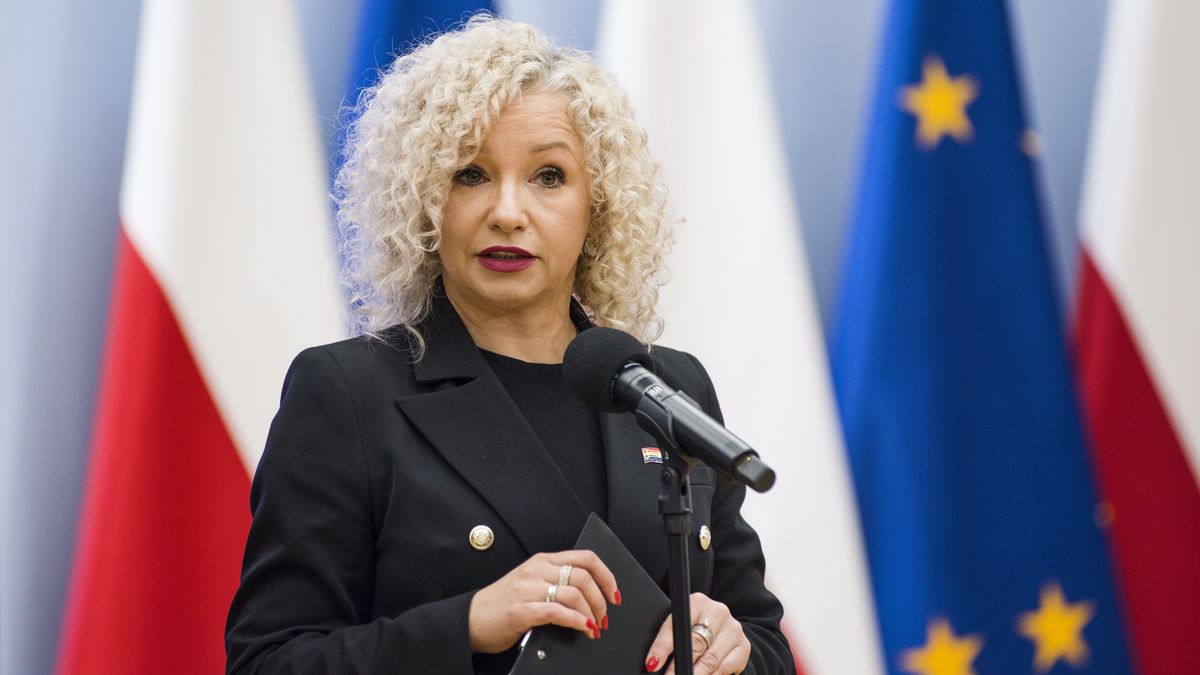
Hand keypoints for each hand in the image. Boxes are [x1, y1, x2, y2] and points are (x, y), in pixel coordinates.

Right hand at [467, 550, 620, 653]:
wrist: (472, 619)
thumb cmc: (503, 604)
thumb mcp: (532, 584)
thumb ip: (557, 583)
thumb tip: (591, 596)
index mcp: (542, 561)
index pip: (585, 558)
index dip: (606, 576)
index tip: (615, 594)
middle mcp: (537, 570)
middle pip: (584, 577)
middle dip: (601, 600)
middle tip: (604, 618)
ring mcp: (528, 589)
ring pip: (574, 594)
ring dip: (591, 614)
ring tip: (594, 628)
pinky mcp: (521, 610)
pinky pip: (557, 612)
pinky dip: (576, 620)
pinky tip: (583, 628)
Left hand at [645, 593, 750, 673]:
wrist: (720, 627)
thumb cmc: (694, 626)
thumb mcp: (681, 623)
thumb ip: (670, 636)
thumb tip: (653, 662)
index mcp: (698, 602)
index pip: (678, 625)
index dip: (663, 647)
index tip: (653, 664)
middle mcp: (718, 612)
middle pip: (696, 644)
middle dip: (680, 665)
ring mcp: (733, 629)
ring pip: (711, 659)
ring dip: (696, 673)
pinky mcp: (743, 646)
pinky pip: (724, 668)